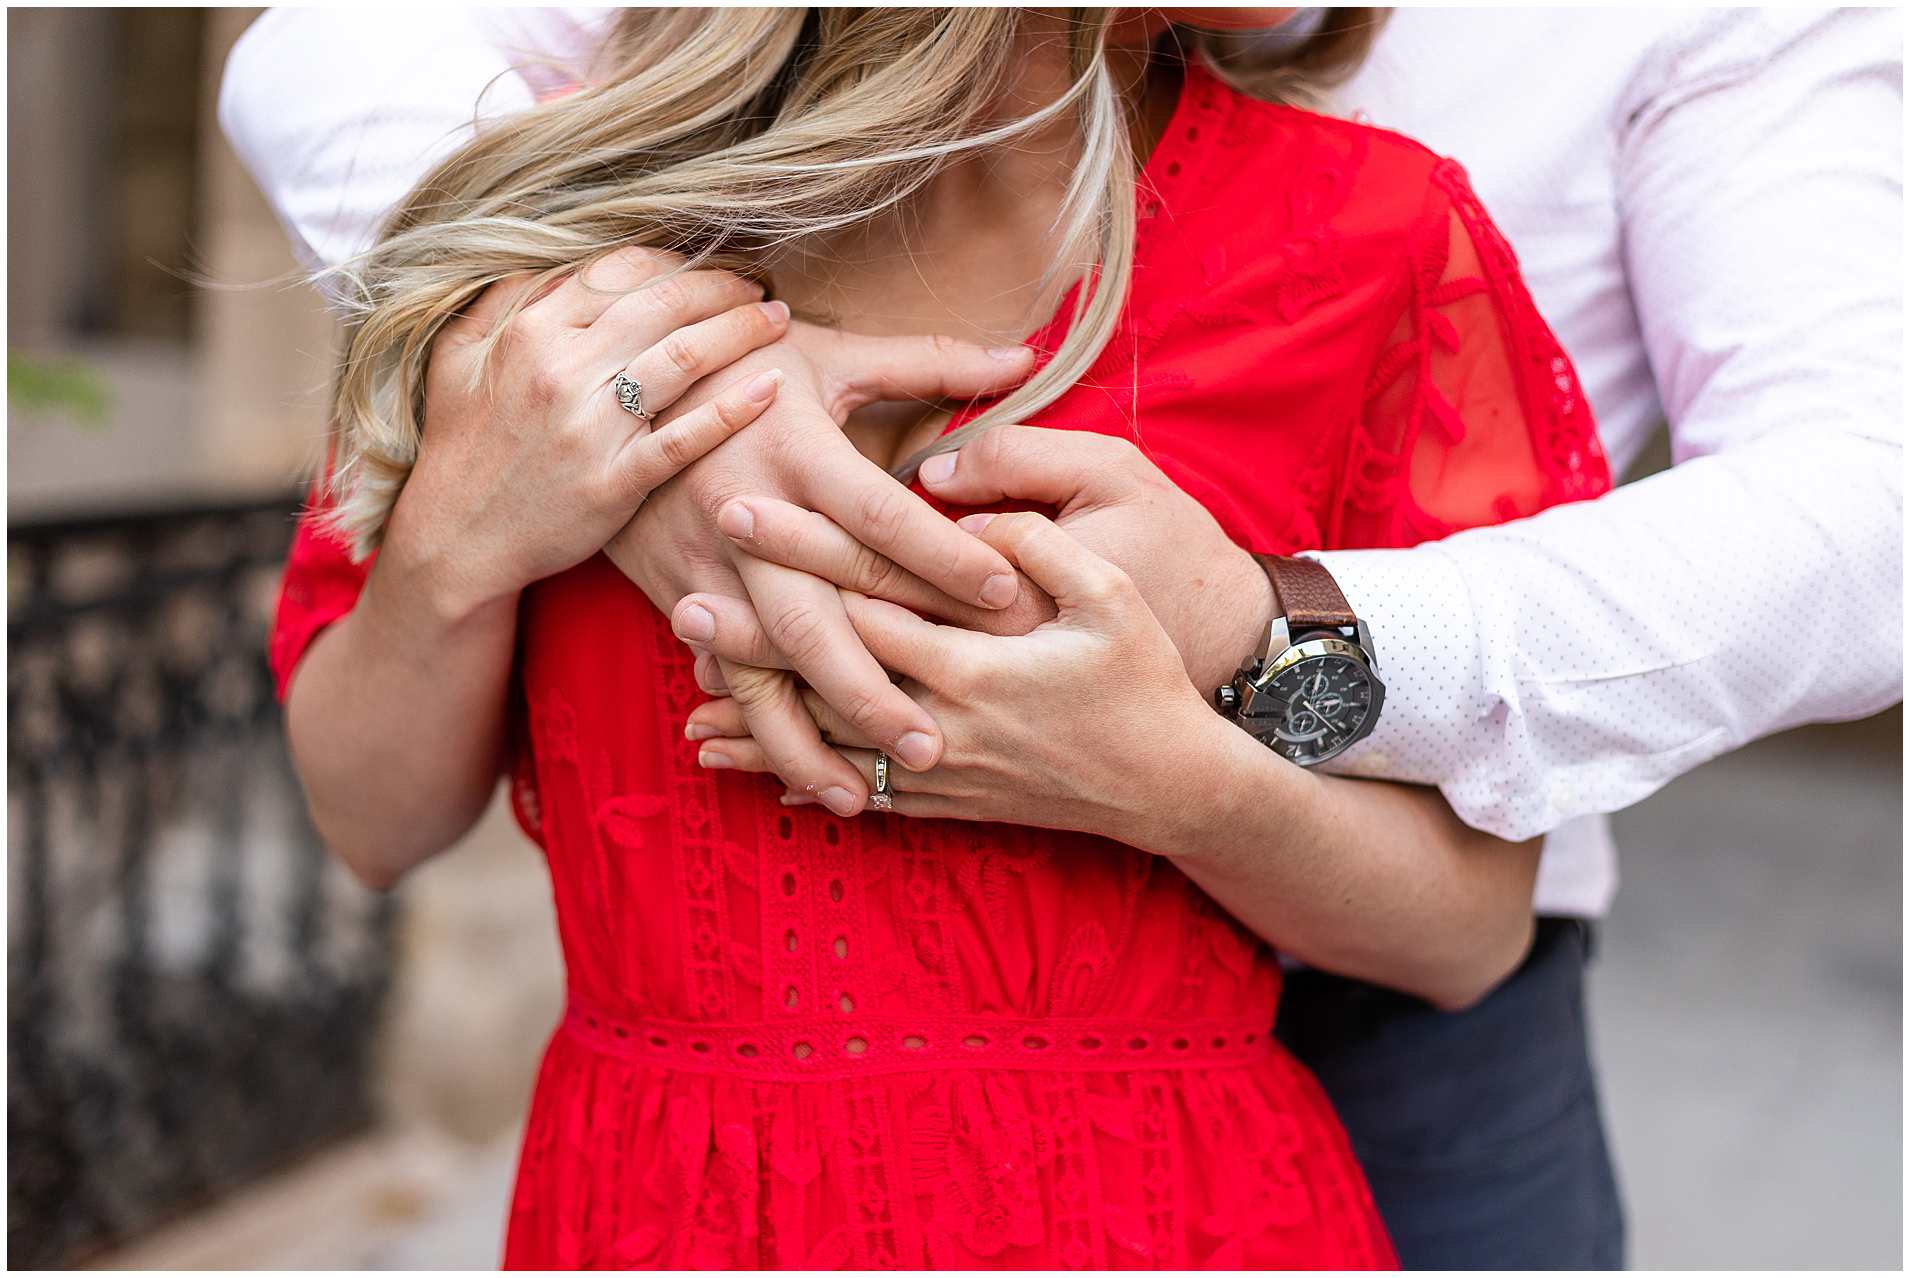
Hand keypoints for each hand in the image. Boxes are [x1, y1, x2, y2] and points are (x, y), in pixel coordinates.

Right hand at [386, 247, 788, 618]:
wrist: (457, 538)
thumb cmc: (460, 444)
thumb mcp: (456, 357)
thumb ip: (501, 300)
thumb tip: (550, 256)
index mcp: (529, 331)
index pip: (620, 270)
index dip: (675, 259)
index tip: (706, 261)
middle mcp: (562, 371)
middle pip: (665, 304)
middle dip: (722, 286)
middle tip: (757, 285)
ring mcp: (591, 428)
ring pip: (685, 358)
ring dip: (742, 331)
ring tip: (776, 320)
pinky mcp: (616, 482)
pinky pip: (686, 436)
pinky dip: (734, 408)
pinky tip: (772, 385)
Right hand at [601, 324, 1037, 815]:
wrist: (607, 383)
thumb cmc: (741, 365)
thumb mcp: (829, 354)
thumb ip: (930, 361)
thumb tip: (1024, 356)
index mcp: (796, 453)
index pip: (879, 516)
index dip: (943, 556)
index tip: (1006, 595)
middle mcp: (749, 519)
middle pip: (812, 621)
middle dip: (870, 693)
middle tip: (931, 747)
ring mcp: (708, 566)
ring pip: (757, 669)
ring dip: (803, 739)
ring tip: (857, 797)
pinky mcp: (679, 593)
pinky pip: (721, 672)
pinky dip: (754, 725)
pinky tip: (792, 772)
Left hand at [685, 512, 1229, 849]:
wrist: (1170, 786)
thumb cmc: (1145, 681)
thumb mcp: (1113, 593)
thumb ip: (1040, 545)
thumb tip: (972, 513)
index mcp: (972, 661)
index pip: (866, 598)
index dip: (800, 551)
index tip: (744, 510)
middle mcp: (939, 720)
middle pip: (826, 670)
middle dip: (753, 638)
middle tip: (680, 603)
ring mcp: (938, 770)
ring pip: (827, 744)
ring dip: (759, 725)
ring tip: (690, 706)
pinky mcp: (947, 803)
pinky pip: (860, 794)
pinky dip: (804, 782)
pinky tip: (757, 775)